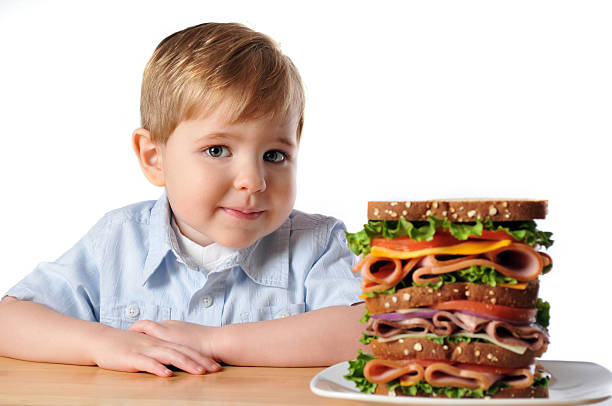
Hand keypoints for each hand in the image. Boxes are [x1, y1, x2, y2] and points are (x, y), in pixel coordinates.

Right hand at [90, 325, 220, 376]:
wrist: (102, 340)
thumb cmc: (125, 346)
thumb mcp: (148, 348)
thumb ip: (162, 352)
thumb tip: (177, 362)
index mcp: (162, 342)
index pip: (186, 349)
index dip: (201, 357)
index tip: (215, 365)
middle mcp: (157, 344)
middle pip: (182, 352)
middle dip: (200, 361)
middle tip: (215, 369)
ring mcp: (145, 350)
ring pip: (169, 356)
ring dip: (186, 364)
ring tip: (199, 372)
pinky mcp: (132, 357)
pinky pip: (147, 363)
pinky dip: (158, 368)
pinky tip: (167, 374)